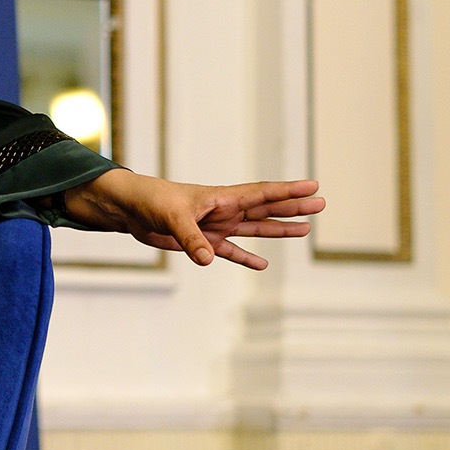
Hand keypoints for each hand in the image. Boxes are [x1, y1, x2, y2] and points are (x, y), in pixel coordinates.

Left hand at [51, 169, 322, 269]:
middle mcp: (222, 210)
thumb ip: (192, 239)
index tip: (313, 185)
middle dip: (292, 207)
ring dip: (277, 230)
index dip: (287, 190)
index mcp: (220, 198)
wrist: (128, 209)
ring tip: (305, 230)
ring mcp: (214, 226)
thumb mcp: (171, 218)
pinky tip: (262, 264)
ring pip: (253, 229)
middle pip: (265, 209)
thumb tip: (209, 260)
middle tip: (321, 204)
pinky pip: (230, 251)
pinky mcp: (201, 242)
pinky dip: (245, 258)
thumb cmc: (149, 201)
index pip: (260, 193)